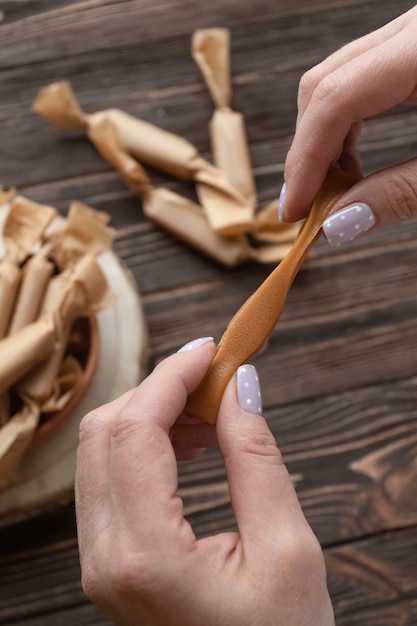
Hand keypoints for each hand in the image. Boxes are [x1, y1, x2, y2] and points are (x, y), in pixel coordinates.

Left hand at [75, 338, 333, 625]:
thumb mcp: (288, 547)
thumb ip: (256, 456)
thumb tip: (240, 383)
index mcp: (145, 557)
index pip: (134, 430)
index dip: (171, 376)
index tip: (211, 348)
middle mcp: (104, 558)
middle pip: (106, 432)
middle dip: (160, 389)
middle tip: (216, 377)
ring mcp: (99, 562)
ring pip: (103, 451)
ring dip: (154, 414)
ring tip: (213, 412)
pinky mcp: (108, 560)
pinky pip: (113, 478)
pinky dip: (149, 445)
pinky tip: (193, 441)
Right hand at [281, 5, 416, 245]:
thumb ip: (401, 193)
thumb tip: (337, 226)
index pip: (335, 98)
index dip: (306, 160)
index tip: (295, 211)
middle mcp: (411, 28)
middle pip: (324, 82)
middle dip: (306, 151)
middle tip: (306, 207)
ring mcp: (410, 35)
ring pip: (336, 80)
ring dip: (322, 141)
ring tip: (330, 193)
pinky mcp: (411, 47)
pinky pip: (358, 80)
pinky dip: (344, 126)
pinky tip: (348, 164)